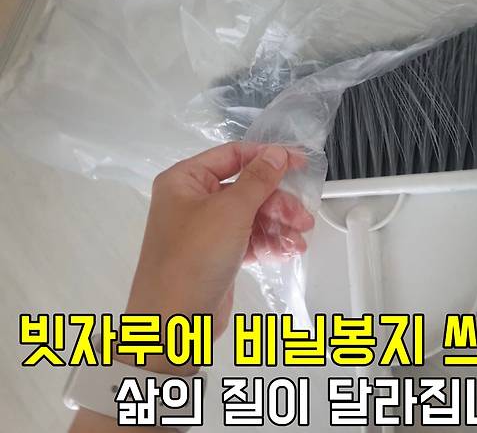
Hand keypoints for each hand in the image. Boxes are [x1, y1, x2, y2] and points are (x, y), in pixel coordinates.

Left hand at [122, 142, 313, 373]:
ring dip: (279, 225)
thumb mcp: (230, 211)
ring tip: (298, 238)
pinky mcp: (218, 254)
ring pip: (252, 215)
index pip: (232, 155)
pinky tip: (287, 250)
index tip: (297, 162)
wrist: (174, 323)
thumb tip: (276, 154)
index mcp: (185, 180)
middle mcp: (193, 201)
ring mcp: (206, 230)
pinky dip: (270, 243)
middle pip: (248, 188)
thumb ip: (258, 179)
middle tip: (301, 216)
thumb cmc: (190, 261)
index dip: (267, 157)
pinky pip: (250, 239)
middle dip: (278, 203)